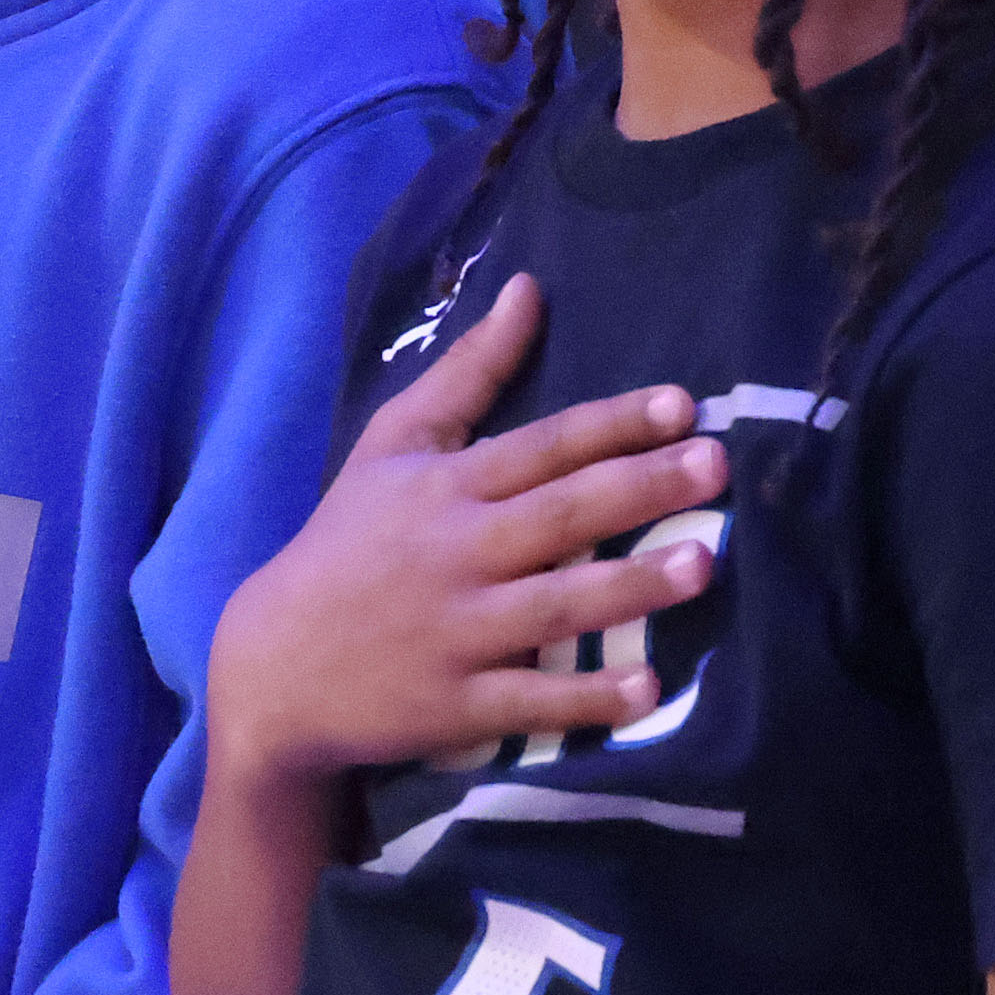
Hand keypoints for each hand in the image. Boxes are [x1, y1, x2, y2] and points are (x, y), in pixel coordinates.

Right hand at [208, 274, 727, 787]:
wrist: (278, 661)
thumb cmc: (351, 540)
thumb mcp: (393, 445)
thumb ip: (468, 373)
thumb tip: (529, 289)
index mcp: (444, 487)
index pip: (540, 446)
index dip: (611, 423)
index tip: (681, 404)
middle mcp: (456, 552)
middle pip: (559, 515)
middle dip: (639, 489)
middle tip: (715, 466)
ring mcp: (458, 631)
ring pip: (555, 605)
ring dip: (629, 587)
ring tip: (701, 567)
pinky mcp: (458, 704)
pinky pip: (533, 700)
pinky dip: (586, 699)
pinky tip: (647, 690)